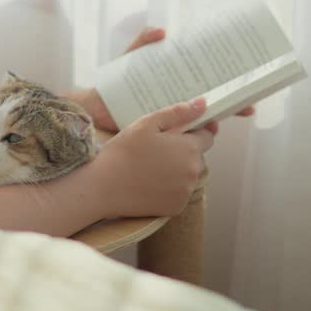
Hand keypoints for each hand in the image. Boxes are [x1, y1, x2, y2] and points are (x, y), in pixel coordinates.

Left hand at [75, 26, 254, 131]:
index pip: (207, 85)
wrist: (92, 109)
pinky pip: (182, 138)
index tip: (246, 84)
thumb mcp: (130, 59)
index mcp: (174, 85)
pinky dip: (194, 138)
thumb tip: (162, 31)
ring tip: (219, 121)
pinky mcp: (162, 136)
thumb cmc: (112, 84)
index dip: (228, 86)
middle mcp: (177, 104)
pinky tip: (200, 135)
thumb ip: (142, 42)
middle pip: (211, 105)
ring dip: (214, 123)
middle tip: (247, 105)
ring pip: (200, 123)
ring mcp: (171, 121)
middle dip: (232, 105)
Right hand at [88, 98, 217, 218]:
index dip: (194, 132)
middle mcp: (193, 171)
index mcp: (189, 148)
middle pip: (198, 157)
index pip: (207, 137)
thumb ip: (178, 113)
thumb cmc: (123, 151)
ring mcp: (186, 191)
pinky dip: (170, 187)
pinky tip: (150, 182)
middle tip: (156, 149)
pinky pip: (180, 192)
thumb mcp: (148, 124)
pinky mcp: (176, 207)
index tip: (177, 133)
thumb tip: (203, 104)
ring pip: (189, 175)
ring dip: (177, 169)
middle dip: (183, 151)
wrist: (103, 187)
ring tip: (150, 166)